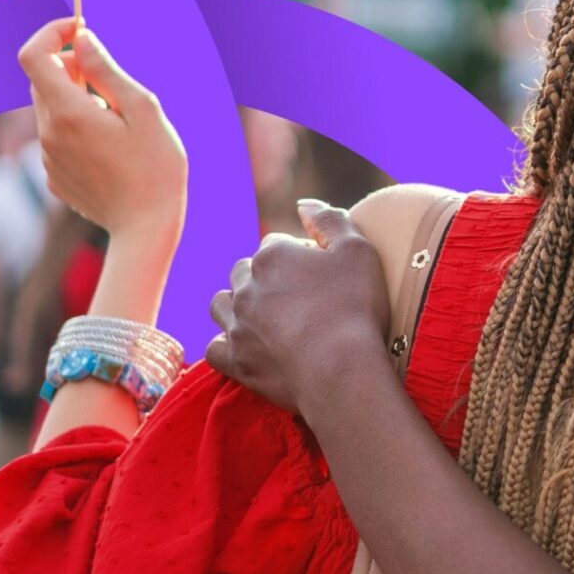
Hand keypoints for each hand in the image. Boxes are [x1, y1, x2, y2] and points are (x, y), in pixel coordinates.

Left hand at [17, 18, 186, 245]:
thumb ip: (107, 71)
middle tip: (113, 80)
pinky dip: (79, 128)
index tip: (80, 29)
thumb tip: (81, 40)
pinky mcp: (54, 176)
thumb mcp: (143, 109)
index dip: (51, 33)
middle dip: (72, 67)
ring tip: (119, 122)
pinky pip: (58, 137)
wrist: (146, 229)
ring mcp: (48, 158)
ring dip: (78, 100)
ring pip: (51, 109)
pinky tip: (113, 150)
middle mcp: (48, 134)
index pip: (33, 56)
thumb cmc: (156, 167)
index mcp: (69, 113)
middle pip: (42, 80)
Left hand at [204, 203, 392, 418]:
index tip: (323, 275)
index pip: (277, 244)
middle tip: (298, 297)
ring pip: (221, 304)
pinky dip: (226, 345)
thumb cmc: (354, 306)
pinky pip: (215, 348)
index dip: (300, 256)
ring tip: (267, 317)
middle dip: (264, 278)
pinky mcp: (235, 360)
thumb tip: (303, 205)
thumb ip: (330, 220)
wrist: (340, 368)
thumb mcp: (358, 250)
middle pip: (245, 271)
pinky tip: (246, 346)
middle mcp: (246, 286)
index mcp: (273, 255)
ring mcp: (236, 324)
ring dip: (238, 305)